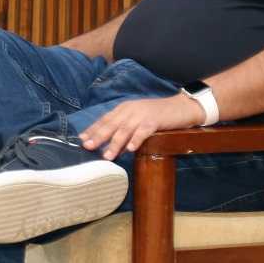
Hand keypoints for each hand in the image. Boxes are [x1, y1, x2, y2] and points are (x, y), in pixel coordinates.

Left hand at [78, 93, 204, 160]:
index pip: (105, 119)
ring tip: (108, 155)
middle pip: (111, 124)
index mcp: (124, 109)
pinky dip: (136, 139)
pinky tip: (130, 148)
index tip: (81, 139)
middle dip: (98, 136)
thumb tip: (109, 146)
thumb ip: (124, 130)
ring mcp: (143, 113)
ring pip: (125, 129)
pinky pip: (144, 130)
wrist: (182, 107)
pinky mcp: (156, 119)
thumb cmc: (158, 116)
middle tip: (88, 147)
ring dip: (115, 142)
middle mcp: (130, 109)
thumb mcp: (137, 120)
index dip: (93, 129)